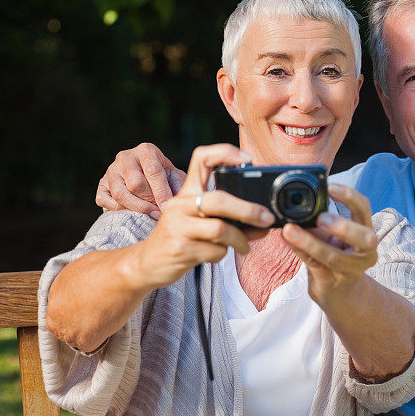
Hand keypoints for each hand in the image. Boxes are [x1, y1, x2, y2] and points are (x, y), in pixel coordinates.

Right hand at [96, 143, 185, 218]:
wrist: (144, 175)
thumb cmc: (163, 176)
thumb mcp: (174, 176)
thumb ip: (179, 185)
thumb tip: (179, 201)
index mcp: (146, 150)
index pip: (153, 172)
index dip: (161, 192)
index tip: (167, 208)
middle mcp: (125, 157)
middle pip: (135, 184)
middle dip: (149, 201)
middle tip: (159, 211)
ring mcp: (111, 170)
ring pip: (120, 194)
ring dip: (136, 208)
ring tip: (150, 213)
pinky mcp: (101, 184)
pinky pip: (105, 200)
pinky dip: (118, 209)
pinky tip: (131, 211)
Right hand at [134, 144, 274, 288]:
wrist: (148, 262)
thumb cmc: (180, 237)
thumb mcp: (199, 220)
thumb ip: (228, 217)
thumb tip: (265, 222)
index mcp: (186, 192)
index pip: (202, 158)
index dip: (225, 152)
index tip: (248, 159)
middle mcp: (180, 205)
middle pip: (219, 199)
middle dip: (248, 210)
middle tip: (266, 218)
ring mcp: (178, 227)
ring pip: (220, 229)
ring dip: (240, 239)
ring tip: (244, 246)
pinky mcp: (180, 249)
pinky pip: (214, 251)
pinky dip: (224, 254)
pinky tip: (219, 254)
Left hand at [281, 184, 378, 305]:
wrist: (338, 290)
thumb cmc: (335, 252)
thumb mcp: (334, 234)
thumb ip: (322, 217)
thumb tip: (299, 199)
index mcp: (366, 231)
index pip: (364, 209)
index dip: (350, 196)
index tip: (330, 187)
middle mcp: (366, 252)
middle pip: (365, 238)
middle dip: (343, 227)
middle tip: (320, 218)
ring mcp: (351, 270)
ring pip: (334, 257)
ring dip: (310, 242)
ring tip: (290, 230)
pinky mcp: (333, 282)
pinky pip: (315, 265)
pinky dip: (299, 251)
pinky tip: (287, 240)